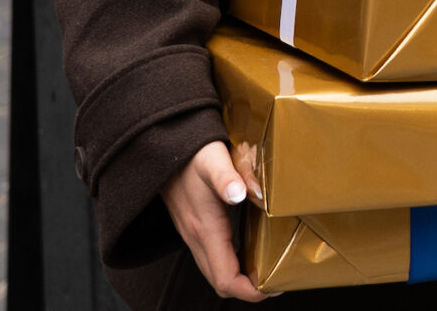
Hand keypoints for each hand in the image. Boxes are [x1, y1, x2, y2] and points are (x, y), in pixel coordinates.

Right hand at [161, 140, 265, 300]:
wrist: (159, 146)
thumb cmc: (189, 152)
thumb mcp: (212, 159)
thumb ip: (227, 176)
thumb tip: (242, 194)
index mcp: (205, 229)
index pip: (225, 279)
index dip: (250, 291)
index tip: (274, 285)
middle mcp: (196, 237)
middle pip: (220, 281)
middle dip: (248, 289)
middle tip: (277, 279)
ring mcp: (192, 233)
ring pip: (214, 271)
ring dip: (239, 278)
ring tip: (266, 269)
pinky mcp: (193, 225)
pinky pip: (211, 257)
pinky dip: (230, 264)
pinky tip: (247, 250)